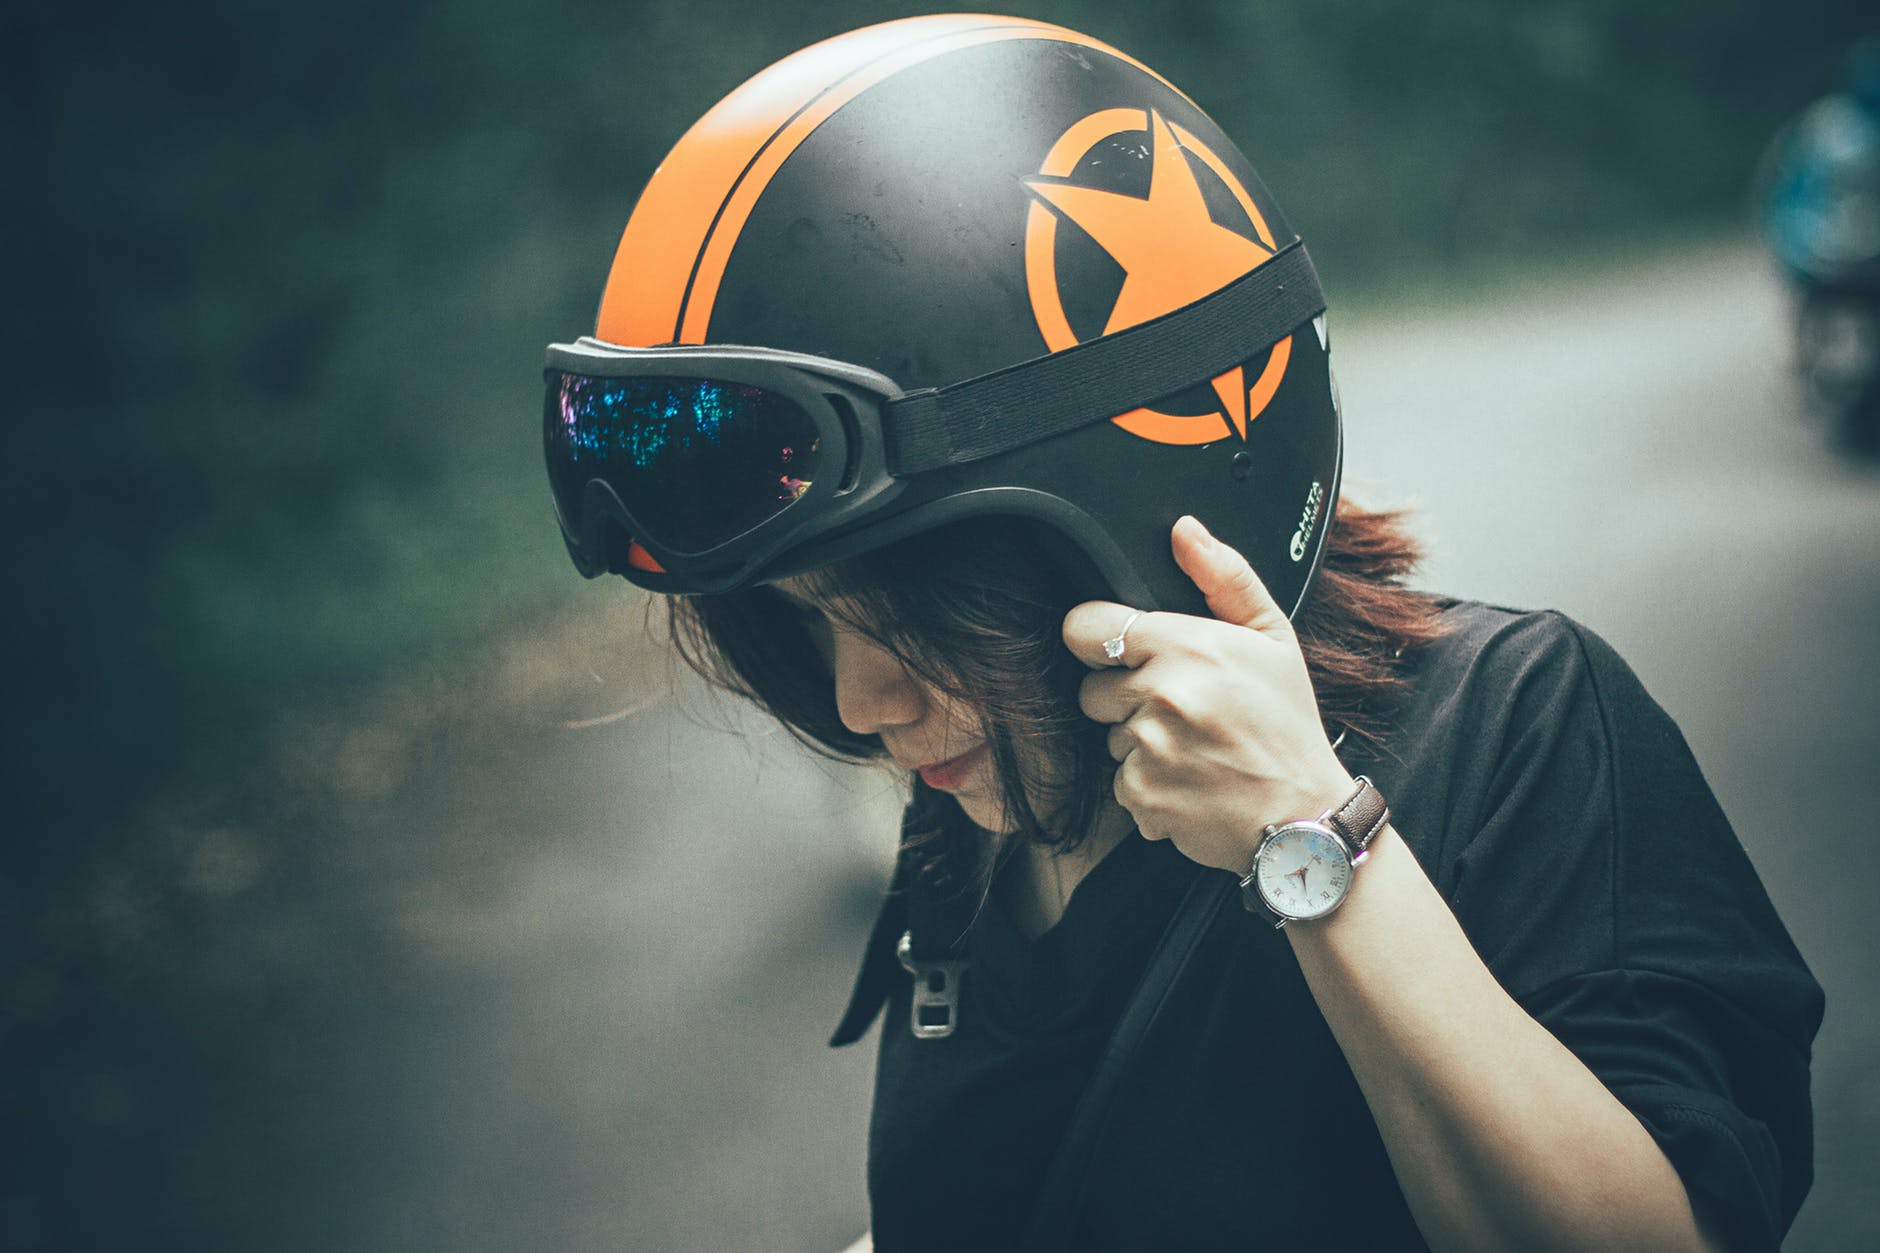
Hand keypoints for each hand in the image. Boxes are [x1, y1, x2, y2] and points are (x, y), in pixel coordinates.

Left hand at [1061, 516, 1353, 872]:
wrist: (1304, 817)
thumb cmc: (1287, 727)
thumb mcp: (1273, 639)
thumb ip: (1224, 578)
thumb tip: (1184, 532)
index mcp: (1189, 647)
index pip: (1087, 628)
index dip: (1100, 639)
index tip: (1124, 652)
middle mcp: (1163, 696)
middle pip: (1093, 687)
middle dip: (1127, 696)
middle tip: (1183, 709)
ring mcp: (1148, 749)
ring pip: (1109, 736)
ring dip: (1140, 742)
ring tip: (1195, 747)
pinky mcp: (1141, 796)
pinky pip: (1120, 781)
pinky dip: (1148, 784)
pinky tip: (1190, 781)